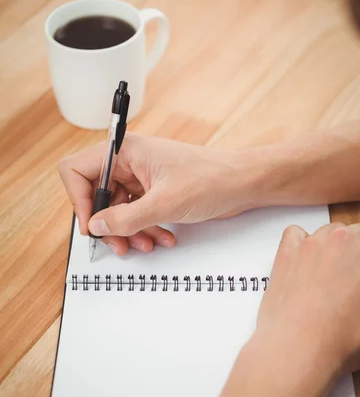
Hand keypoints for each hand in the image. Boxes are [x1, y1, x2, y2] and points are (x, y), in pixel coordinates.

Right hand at [58, 133, 254, 254]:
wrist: (243, 184)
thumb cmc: (210, 179)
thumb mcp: (164, 203)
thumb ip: (126, 218)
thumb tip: (96, 225)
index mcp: (126, 151)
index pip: (79, 170)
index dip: (79, 199)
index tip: (92, 224)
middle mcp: (130, 162)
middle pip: (98, 195)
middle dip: (108, 223)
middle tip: (118, 243)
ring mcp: (142, 178)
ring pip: (118, 209)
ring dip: (129, 231)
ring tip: (147, 244)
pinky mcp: (155, 192)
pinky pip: (136, 214)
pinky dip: (144, 229)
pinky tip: (162, 238)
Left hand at [256, 220, 359, 376]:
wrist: (298, 349)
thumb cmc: (345, 340)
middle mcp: (347, 239)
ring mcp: (315, 242)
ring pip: (335, 230)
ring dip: (339, 246)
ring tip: (336, 276)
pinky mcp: (288, 251)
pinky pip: (297, 233)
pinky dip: (303, 242)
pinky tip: (307, 262)